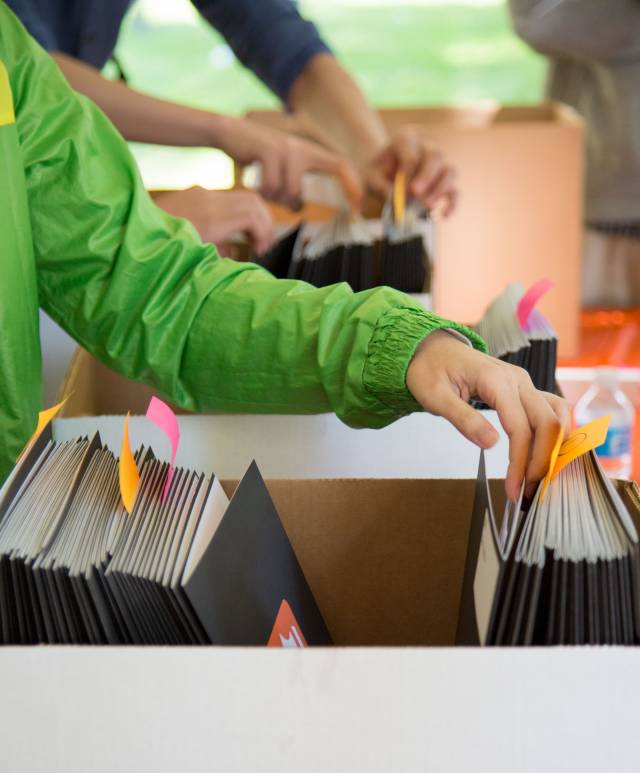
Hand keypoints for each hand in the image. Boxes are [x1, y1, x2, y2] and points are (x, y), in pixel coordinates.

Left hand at [152, 187, 273, 254]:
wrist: (128, 229)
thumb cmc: (160, 250)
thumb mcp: (195, 260)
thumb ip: (220, 256)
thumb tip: (235, 256)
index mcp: (211, 219)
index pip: (254, 216)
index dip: (264, 233)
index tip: (261, 250)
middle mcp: (208, 200)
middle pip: (254, 201)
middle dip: (264, 223)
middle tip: (262, 244)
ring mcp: (201, 193)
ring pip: (243, 196)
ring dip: (252, 217)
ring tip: (249, 239)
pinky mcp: (194, 192)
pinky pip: (227, 198)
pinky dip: (237, 212)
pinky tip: (230, 232)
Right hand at [214, 116, 361, 209]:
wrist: (230, 131)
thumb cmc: (256, 155)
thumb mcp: (280, 169)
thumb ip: (292, 186)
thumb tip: (299, 207)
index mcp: (309, 152)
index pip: (341, 166)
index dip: (352, 185)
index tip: (359, 205)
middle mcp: (301, 148)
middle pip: (297, 193)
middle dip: (287, 203)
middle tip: (276, 204)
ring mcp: (286, 148)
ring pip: (283, 192)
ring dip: (269, 197)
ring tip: (260, 186)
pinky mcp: (270, 150)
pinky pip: (270, 186)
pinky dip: (260, 190)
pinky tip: (253, 182)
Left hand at [364, 126, 457, 216]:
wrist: (384, 172)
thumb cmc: (378, 172)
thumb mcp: (371, 176)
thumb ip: (380, 184)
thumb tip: (394, 196)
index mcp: (406, 140)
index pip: (412, 153)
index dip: (408, 173)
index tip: (402, 190)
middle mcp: (427, 147)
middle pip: (436, 156)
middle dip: (427, 177)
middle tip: (415, 195)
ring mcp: (439, 164)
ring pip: (449, 171)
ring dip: (439, 190)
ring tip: (426, 206)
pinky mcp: (445, 181)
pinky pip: (455, 190)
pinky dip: (452, 203)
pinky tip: (444, 215)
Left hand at [406, 331, 569, 500]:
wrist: (432, 349)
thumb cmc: (429, 370)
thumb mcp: (435, 397)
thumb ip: (463, 419)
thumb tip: (491, 444)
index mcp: (495, 380)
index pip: (520, 428)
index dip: (520, 462)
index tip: (514, 489)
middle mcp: (517, 379)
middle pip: (548, 423)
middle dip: (542, 461)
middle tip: (527, 491)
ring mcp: (524, 382)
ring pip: (557, 415)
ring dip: (555, 448)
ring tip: (538, 477)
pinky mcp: (525, 389)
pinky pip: (552, 409)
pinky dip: (556, 433)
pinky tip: (547, 454)